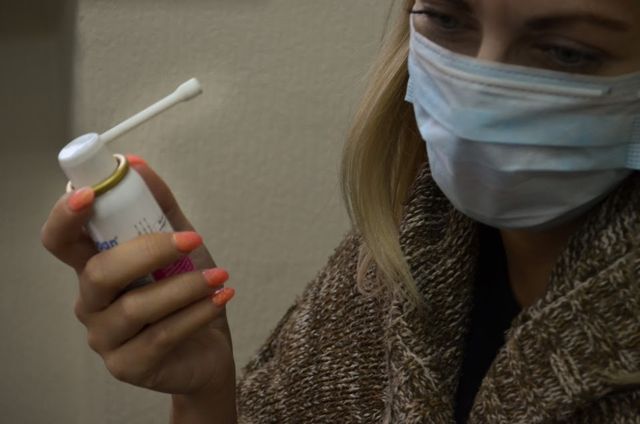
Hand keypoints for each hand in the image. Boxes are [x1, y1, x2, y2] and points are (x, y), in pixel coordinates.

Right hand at [41, 156, 235, 396]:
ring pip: (136, 308)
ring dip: (185, 287)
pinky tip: (220, 298)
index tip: (92, 193)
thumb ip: (156, 206)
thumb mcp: (177, 242)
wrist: (208, 346)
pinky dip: (197, 313)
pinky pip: (162, 336)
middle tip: (192, 240)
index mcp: (94, 266)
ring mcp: (105, 338)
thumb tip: (137, 164)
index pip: (59, 241)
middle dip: (148, 251)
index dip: (65, 216)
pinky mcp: (127, 366)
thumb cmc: (186, 290)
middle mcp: (91, 302)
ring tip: (219, 276)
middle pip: (98, 272)